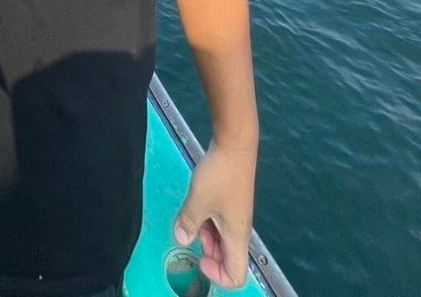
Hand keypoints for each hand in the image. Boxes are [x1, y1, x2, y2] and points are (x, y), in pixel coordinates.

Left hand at [173, 140, 255, 289]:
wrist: (235, 144)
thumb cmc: (220, 174)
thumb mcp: (199, 200)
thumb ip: (188, 223)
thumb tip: (181, 239)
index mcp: (236, 235)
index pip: (237, 275)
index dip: (218, 276)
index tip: (200, 258)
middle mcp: (239, 229)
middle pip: (227, 258)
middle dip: (208, 253)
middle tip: (192, 232)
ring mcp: (235, 215)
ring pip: (222, 240)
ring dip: (205, 235)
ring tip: (192, 216)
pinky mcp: (231, 202)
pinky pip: (219, 223)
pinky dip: (207, 221)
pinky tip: (196, 205)